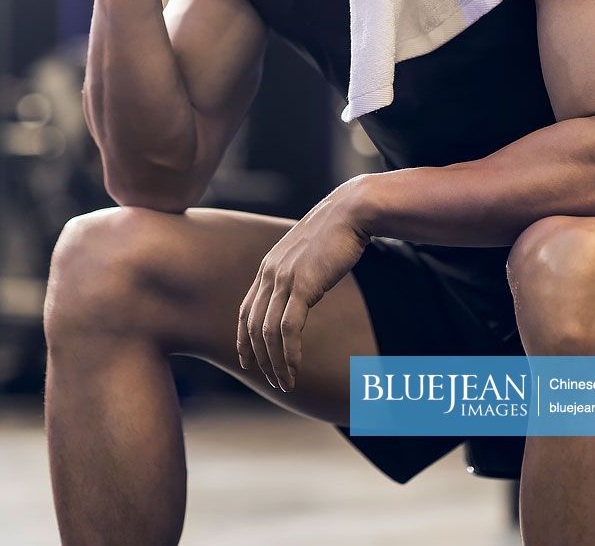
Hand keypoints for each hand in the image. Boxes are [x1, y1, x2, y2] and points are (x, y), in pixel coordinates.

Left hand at [237, 182, 371, 393]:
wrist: (351, 212)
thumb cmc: (335, 232)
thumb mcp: (307, 253)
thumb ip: (297, 272)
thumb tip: (301, 291)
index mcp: (269, 267)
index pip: (246, 310)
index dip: (243, 339)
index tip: (247, 362)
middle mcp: (270, 273)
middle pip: (254, 326)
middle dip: (260, 359)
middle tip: (273, 381)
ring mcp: (284, 278)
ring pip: (269, 332)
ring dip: (275, 362)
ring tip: (285, 382)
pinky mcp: (302, 284)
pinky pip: (289, 328)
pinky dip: (289, 353)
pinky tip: (295, 368)